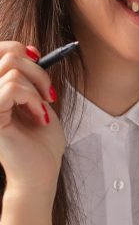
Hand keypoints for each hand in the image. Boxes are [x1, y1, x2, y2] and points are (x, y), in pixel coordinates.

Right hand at [0, 42, 64, 197]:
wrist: (40, 174)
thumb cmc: (40, 144)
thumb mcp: (37, 101)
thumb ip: (29, 76)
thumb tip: (29, 49)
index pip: (0, 51)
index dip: (21, 51)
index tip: (40, 65)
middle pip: (7, 54)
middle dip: (37, 71)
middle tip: (48, 94)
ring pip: (11, 69)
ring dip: (37, 88)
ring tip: (42, 110)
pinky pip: (12, 87)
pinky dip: (32, 98)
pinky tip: (39, 117)